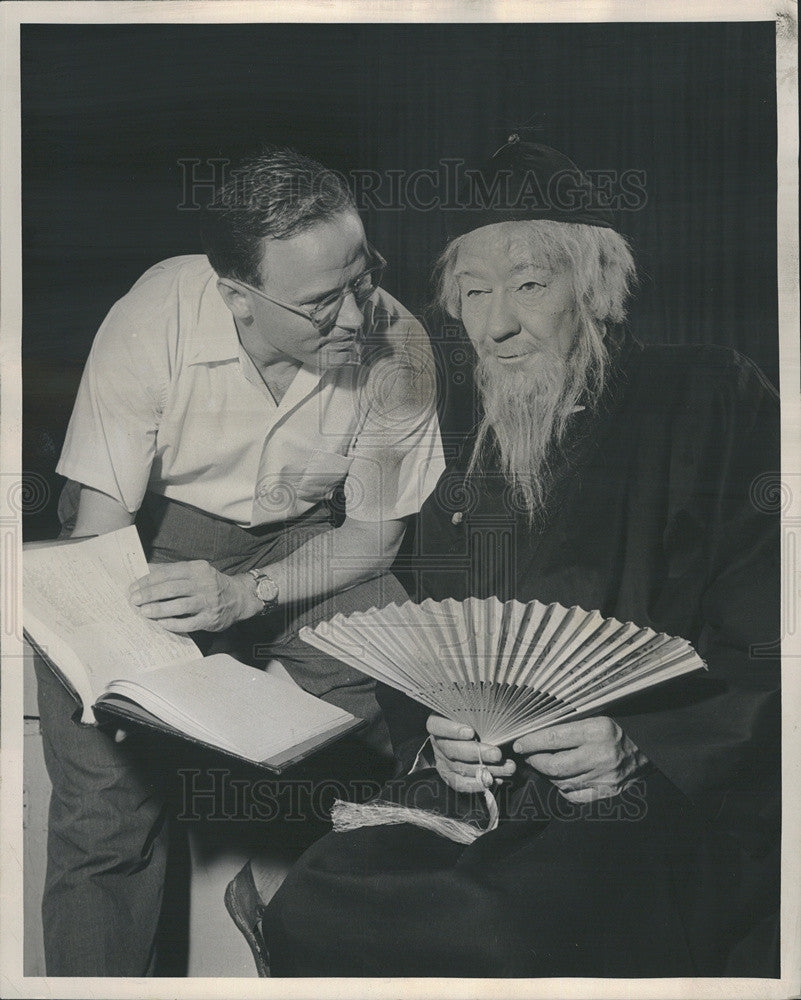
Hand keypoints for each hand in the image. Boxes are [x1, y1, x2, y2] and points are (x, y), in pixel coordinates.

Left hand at [129, 560, 261, 632]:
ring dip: (158, 609)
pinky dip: (173, 623)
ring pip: (178, 606)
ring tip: (143, 612)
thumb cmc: (210, 584)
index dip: (148, 580)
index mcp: (197, 569)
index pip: (168, 573)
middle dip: (149, 595)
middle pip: (171, 589)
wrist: (238, 598)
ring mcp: (208, 602)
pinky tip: (161, 623)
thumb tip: (146, 571)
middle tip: (134, 600)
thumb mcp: (196, 571)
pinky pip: (188, 623)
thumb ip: (173, 571)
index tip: (134, 587)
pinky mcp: (210, 618)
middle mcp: (204, 583)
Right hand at [427, 715, 515, 793]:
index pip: (437, 725)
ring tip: (507, 768)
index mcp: (438, 722)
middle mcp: (438, 743)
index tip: (471, 732)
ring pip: (460, 769)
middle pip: (451, 750)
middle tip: (497, 754)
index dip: (452, 730)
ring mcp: (442, 761)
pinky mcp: (449, 776)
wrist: (468, 736)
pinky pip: (461, 784)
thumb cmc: (473, 718)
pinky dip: (478, 784)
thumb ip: (479, 712)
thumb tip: (499, 711)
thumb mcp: (472, 711)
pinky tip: (495, 780)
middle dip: (477, 753)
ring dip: (485, 770)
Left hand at [513, 716, 647, 803]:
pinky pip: (575, 795)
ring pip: (562, 782)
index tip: (519, 743)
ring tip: (544, 764)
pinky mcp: (609, 791)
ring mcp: (605, 777)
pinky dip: (563, 788)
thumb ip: (570, 725)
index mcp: (597, 730)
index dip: (531, 742)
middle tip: (528, 755)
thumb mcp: (597, 717)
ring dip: (547, 774)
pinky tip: (561, 779)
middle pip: (554, 765)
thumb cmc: (619, 728)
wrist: (651, 747)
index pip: (553, 738)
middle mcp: (601, 755)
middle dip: (535, 760)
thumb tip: (536, 733)